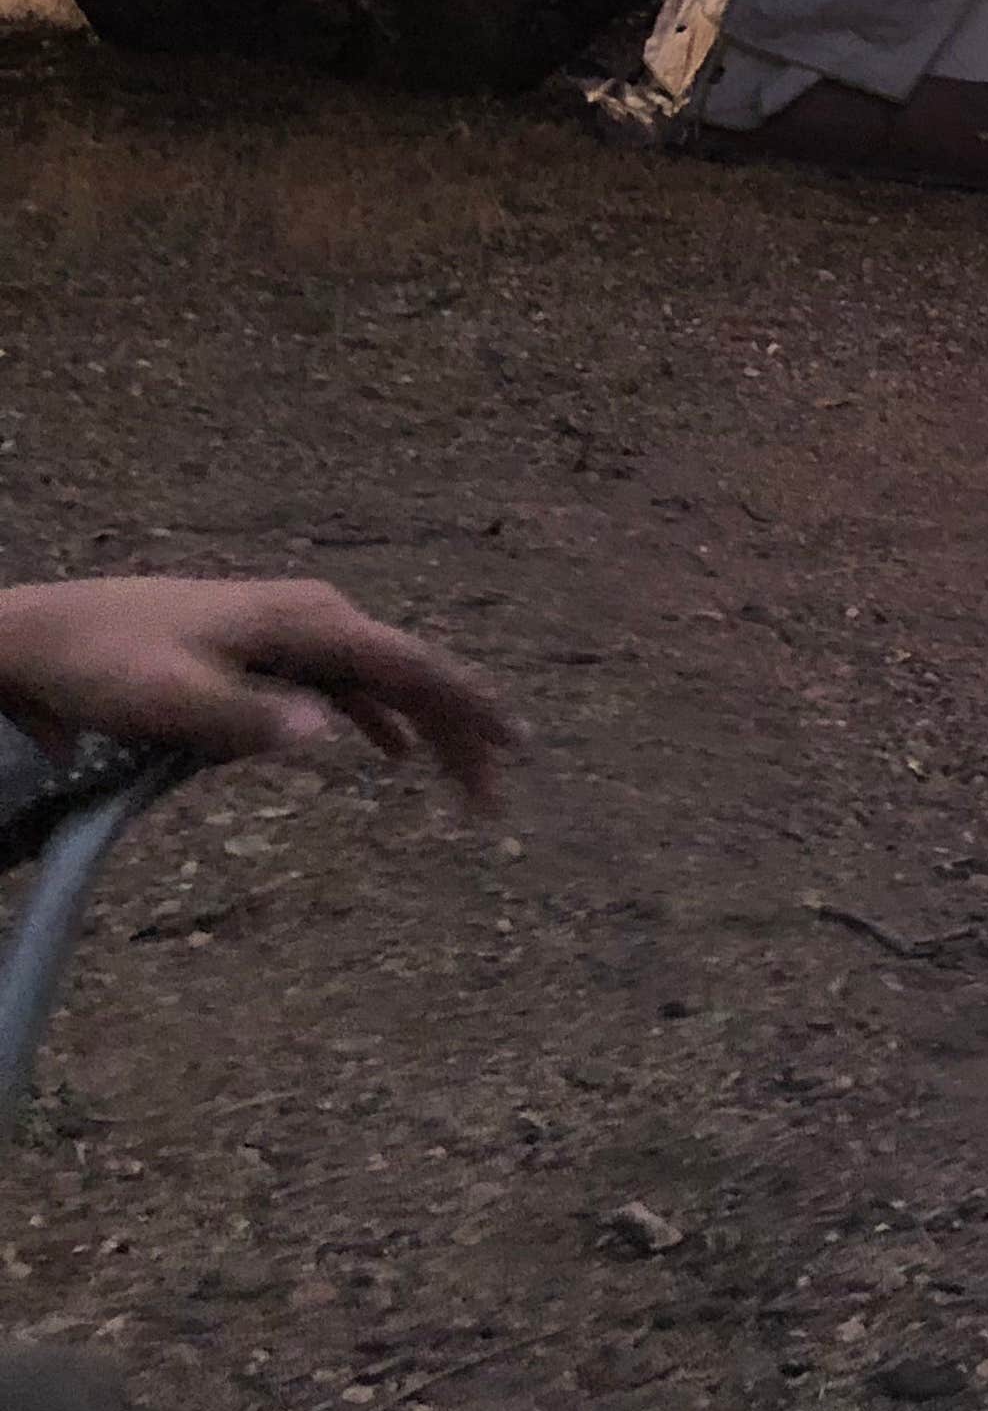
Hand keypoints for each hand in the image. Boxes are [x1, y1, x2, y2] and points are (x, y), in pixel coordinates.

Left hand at [0, 579, 519, 809]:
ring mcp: (292, 630)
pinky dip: (378, 716)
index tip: (517, 744)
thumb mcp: (172, 698)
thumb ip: (251, 718)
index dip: (470, 705)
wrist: (39, 635)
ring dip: (425, 728)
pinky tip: (389, 750)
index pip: (413, 665)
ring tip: (466, 779)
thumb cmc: (104, 664)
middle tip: (497, 793)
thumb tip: (329, 735)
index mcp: (309, 622)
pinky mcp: (266, 649)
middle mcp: (315, 617)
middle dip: (460, 731)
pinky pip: (345, 683)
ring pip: (382, 681)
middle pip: (411, 675)